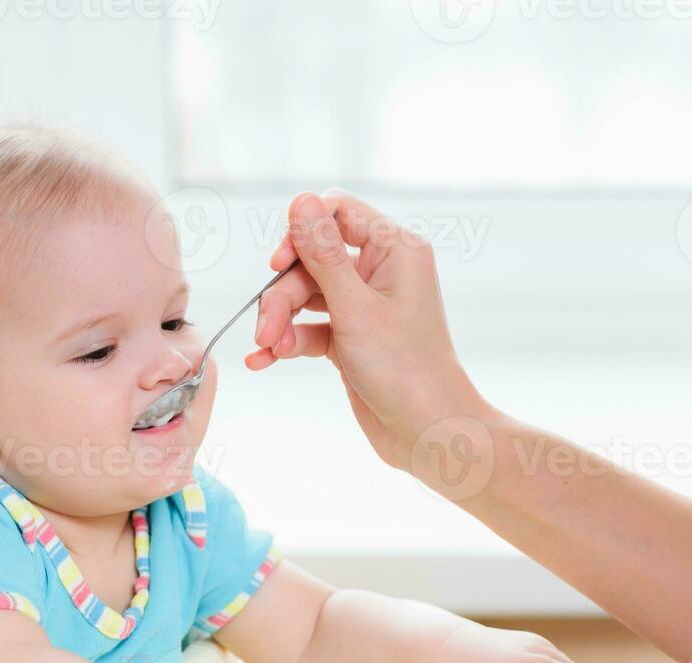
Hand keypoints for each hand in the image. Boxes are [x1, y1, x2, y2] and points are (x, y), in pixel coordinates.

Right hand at [248, 191, 487, 475]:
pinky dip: (287, 341)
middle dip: (283, 294)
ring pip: (305, 296)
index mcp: (394, 251)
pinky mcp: (350, 339)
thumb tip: (300, 200)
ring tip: (266, 349)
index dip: (302, 231)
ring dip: (280, 320)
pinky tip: (263, 360)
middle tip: (266, 327)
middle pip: (312, 260)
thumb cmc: (405, 369)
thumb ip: (323, 254)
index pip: (338, 212)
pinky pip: (309, 328)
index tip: (277, 263)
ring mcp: (364, 307)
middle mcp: (380, 272)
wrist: (428, 433)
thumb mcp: (355, 308)